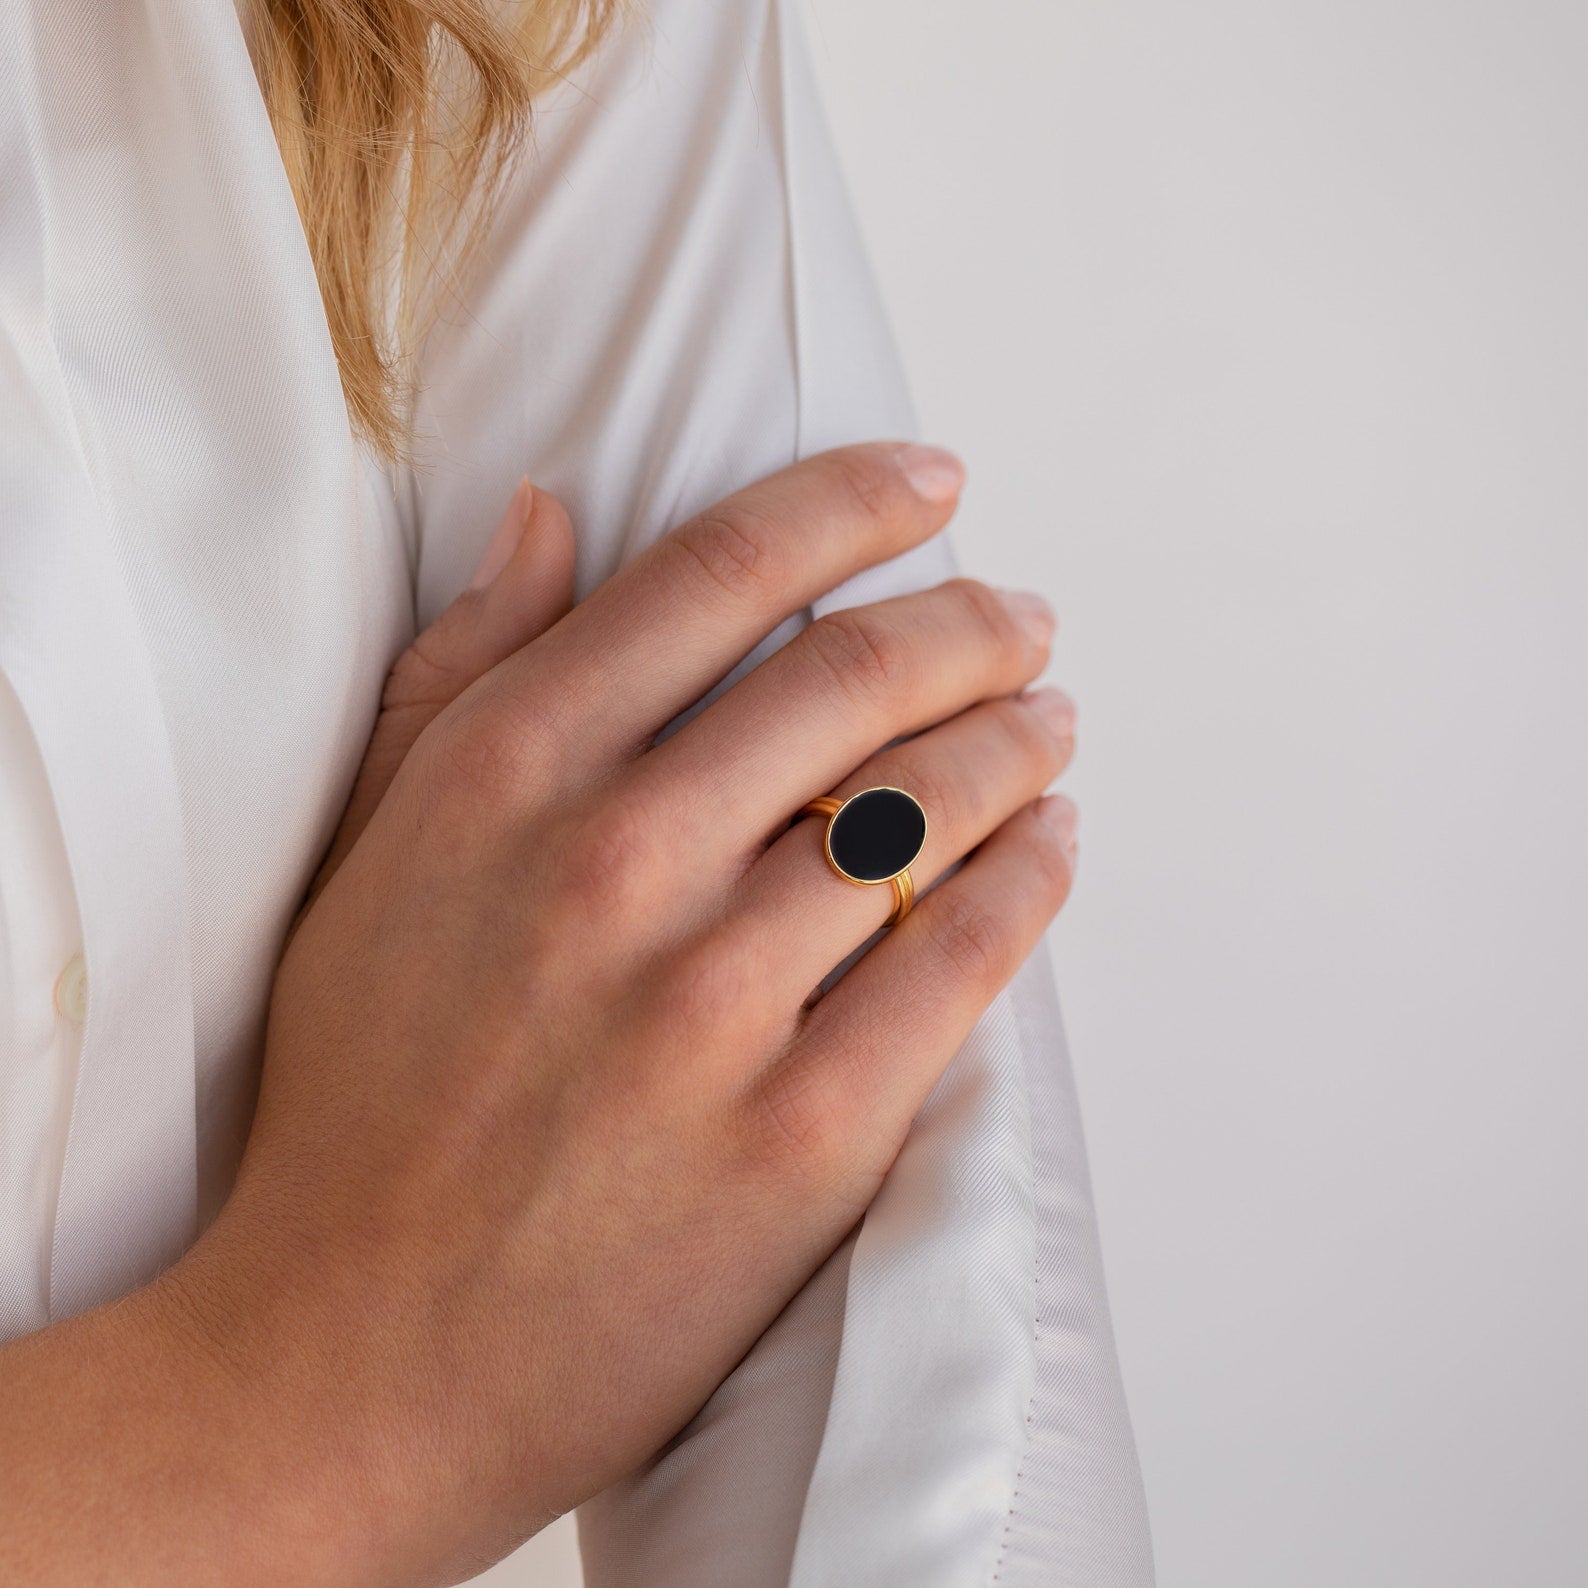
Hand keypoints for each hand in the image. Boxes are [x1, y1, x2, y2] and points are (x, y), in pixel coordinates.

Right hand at [166, 445, 1079, 1582]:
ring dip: (1018, 740)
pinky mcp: (802, 1137)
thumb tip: (547, 512)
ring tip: (1049, 720)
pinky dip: (1034, 880)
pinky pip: (963, 963)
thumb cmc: (364, 1094)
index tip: (932, 481)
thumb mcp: (371, 854)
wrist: (359, 1349)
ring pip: (931, 809)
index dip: (850, 502)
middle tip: (1021, 617)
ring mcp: (713, 1002)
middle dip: (970, 621)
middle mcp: (615, 863)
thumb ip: (461, 671)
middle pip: (855, 677)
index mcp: (506, 773)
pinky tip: (1054, 843)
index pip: (719, 572)